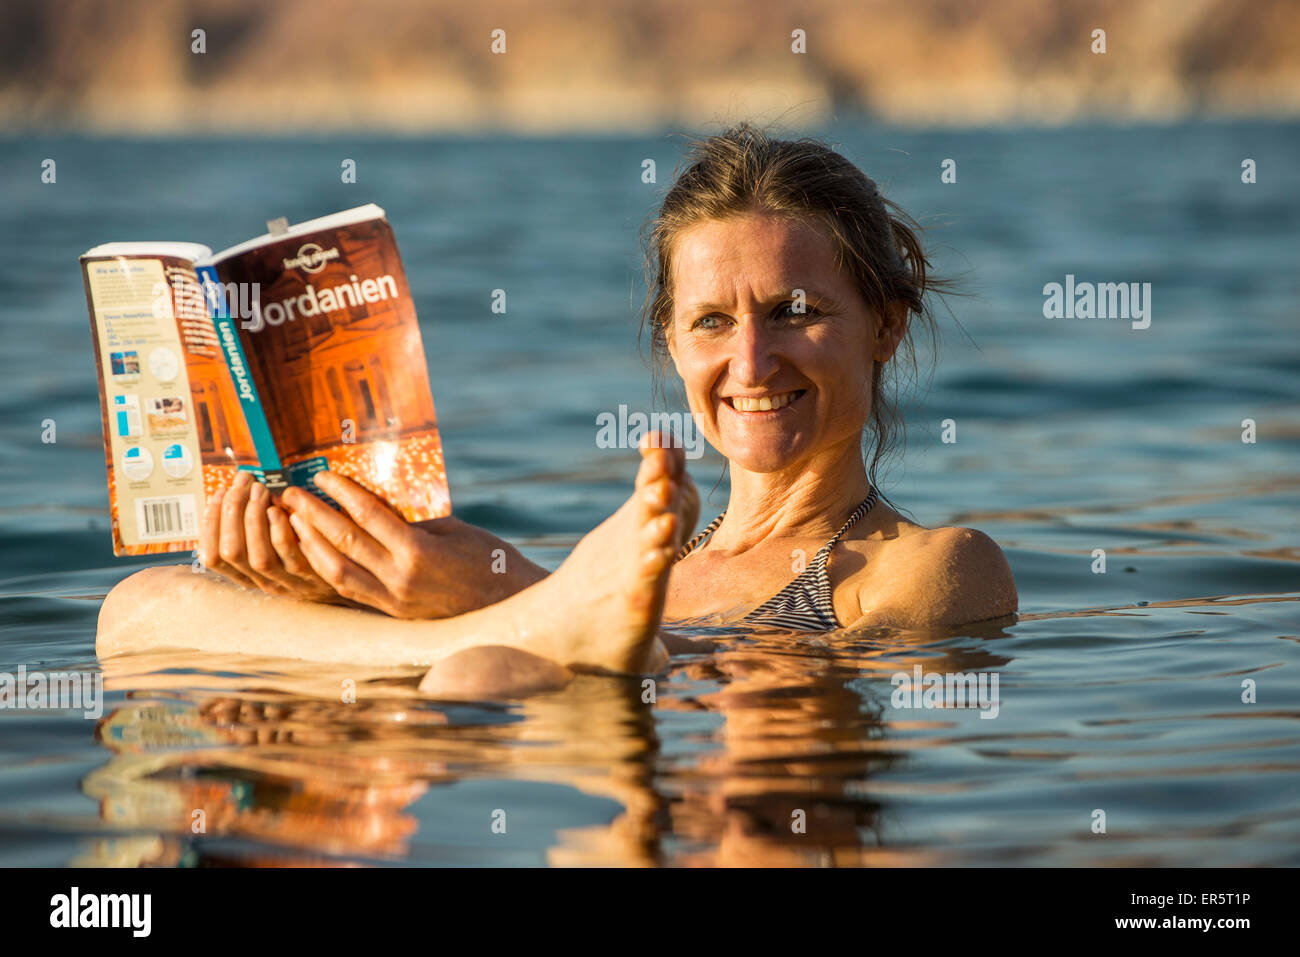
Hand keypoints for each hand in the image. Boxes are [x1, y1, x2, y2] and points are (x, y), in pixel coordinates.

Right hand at [197, 470, 344, 602]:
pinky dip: (282, 531)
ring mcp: (289, 582)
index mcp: (250, 575)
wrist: (355, 583)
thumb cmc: (312, 554)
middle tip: (241, 485)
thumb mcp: (277, 548)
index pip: (213, 556)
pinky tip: (282, 510)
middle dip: (231, 513)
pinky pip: (292, 556)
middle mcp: (264, 581)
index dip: (210, 524)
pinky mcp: (315, 576)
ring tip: (259, 492)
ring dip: (254, 519)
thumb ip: (258, 527)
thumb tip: (239, 489)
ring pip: (258, 556)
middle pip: (232, 552)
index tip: (218, 493)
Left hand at [280, 470, 548, 618]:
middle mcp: (401, 579)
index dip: (341, 493)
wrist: (508, 608)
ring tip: (294, 522)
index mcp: (419, 552)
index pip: (368, 516)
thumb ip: (415, 522)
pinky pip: (350, 590)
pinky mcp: (393, 613)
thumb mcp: (455, 530)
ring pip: (338, 572)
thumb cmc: (490, 561)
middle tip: (291, 495)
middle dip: (313, 515)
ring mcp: (394, 600)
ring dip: (311, 545)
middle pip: (345, 541)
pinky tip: (315, 552)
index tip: (321, 475)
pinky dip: (328, 569)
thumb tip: (379, 505)